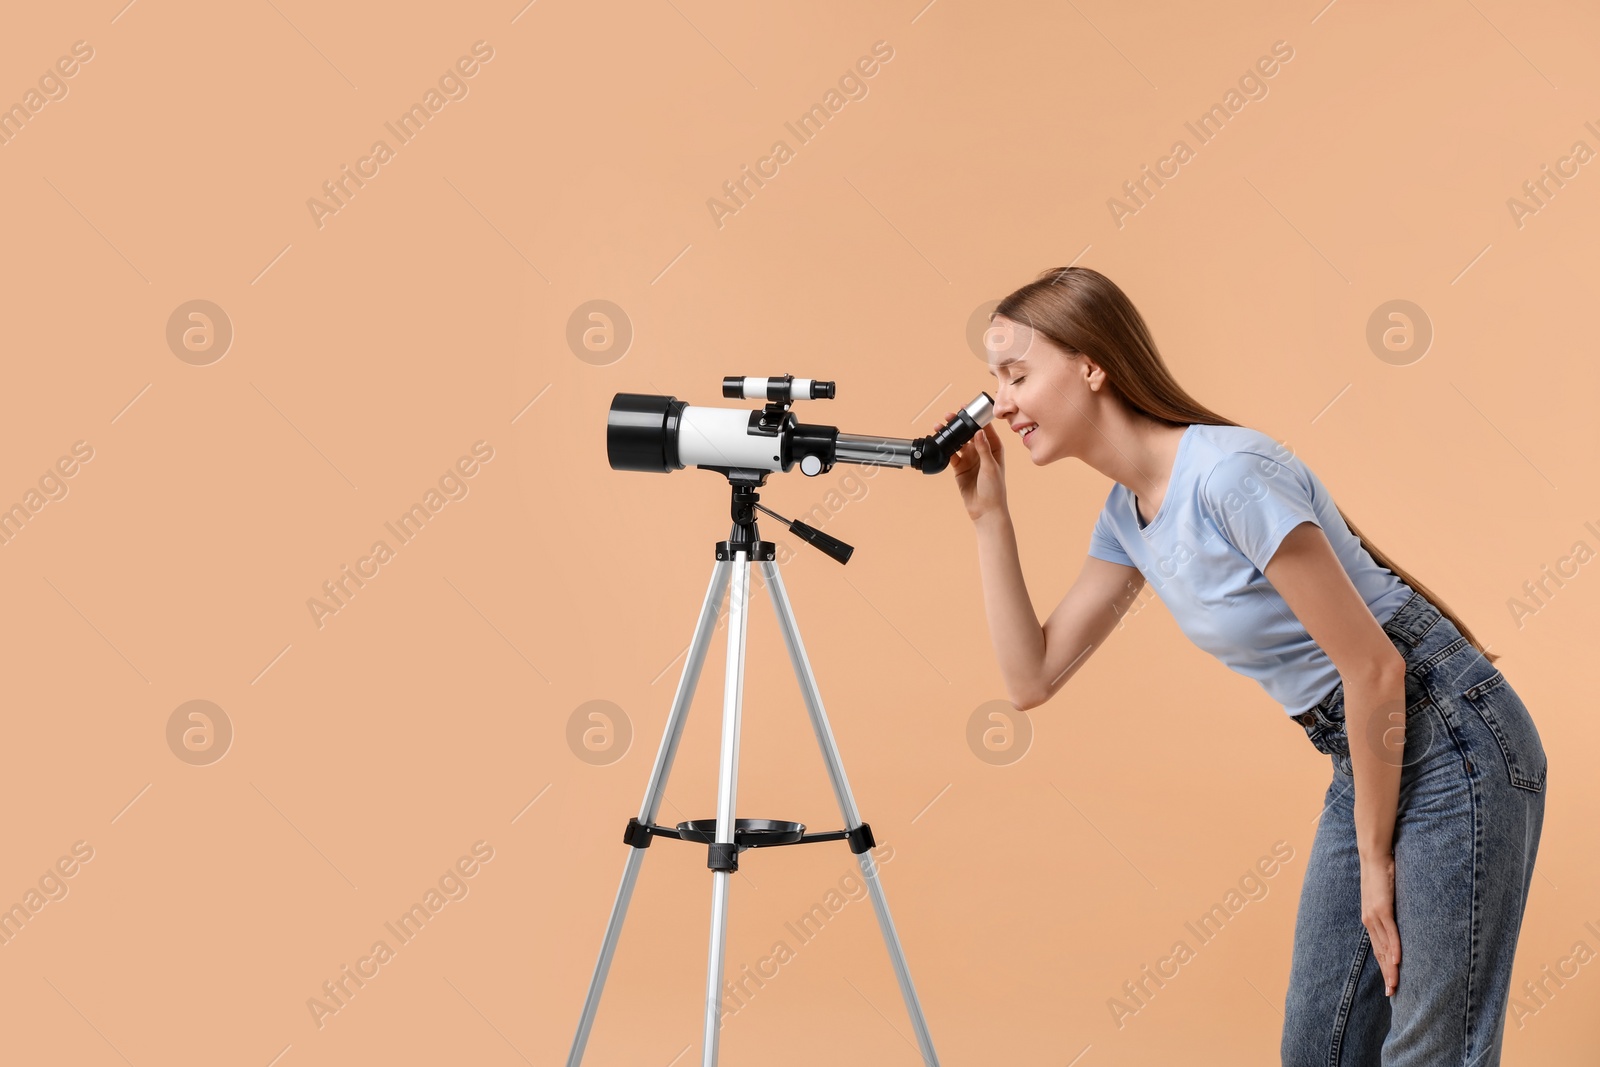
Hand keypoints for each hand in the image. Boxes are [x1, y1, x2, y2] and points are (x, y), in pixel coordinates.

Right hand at [943, 410, 1006, 521]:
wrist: (985, 510)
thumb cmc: (994, 489)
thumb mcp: (990, 467)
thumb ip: (984, 449)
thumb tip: (978, 431)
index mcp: (994, 449)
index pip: (984, 429)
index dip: (976, 418)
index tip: (967, 409)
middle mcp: (982, 452)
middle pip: (969, 433)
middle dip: (959, 424)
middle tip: (949, 416)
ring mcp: (970, 459)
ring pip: (959, 442)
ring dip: (950, 435)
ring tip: (940, 427)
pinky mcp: (960, 468)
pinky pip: (952, 455)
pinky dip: (945, 448)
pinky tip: (939, 442)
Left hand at [1361, 853, 1400, 995]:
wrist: (1375, 857)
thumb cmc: (1383, 876)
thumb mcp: (1388, 898)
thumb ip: (1392, 912)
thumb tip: (1403, 922)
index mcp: (1371, 920)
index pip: (1378, 949)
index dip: (1384, 967)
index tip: (1390, 985)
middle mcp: (1370, 920)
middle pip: (1379, 953)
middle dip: (1386, 974)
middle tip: (1392, 994)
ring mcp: (1375, 915)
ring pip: (1383, 947)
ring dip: (1390, 967)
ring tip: (1395, 984)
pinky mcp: (1382, 908)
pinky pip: (1390, 932)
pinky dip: (1394, 947)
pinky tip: (1398, 960)